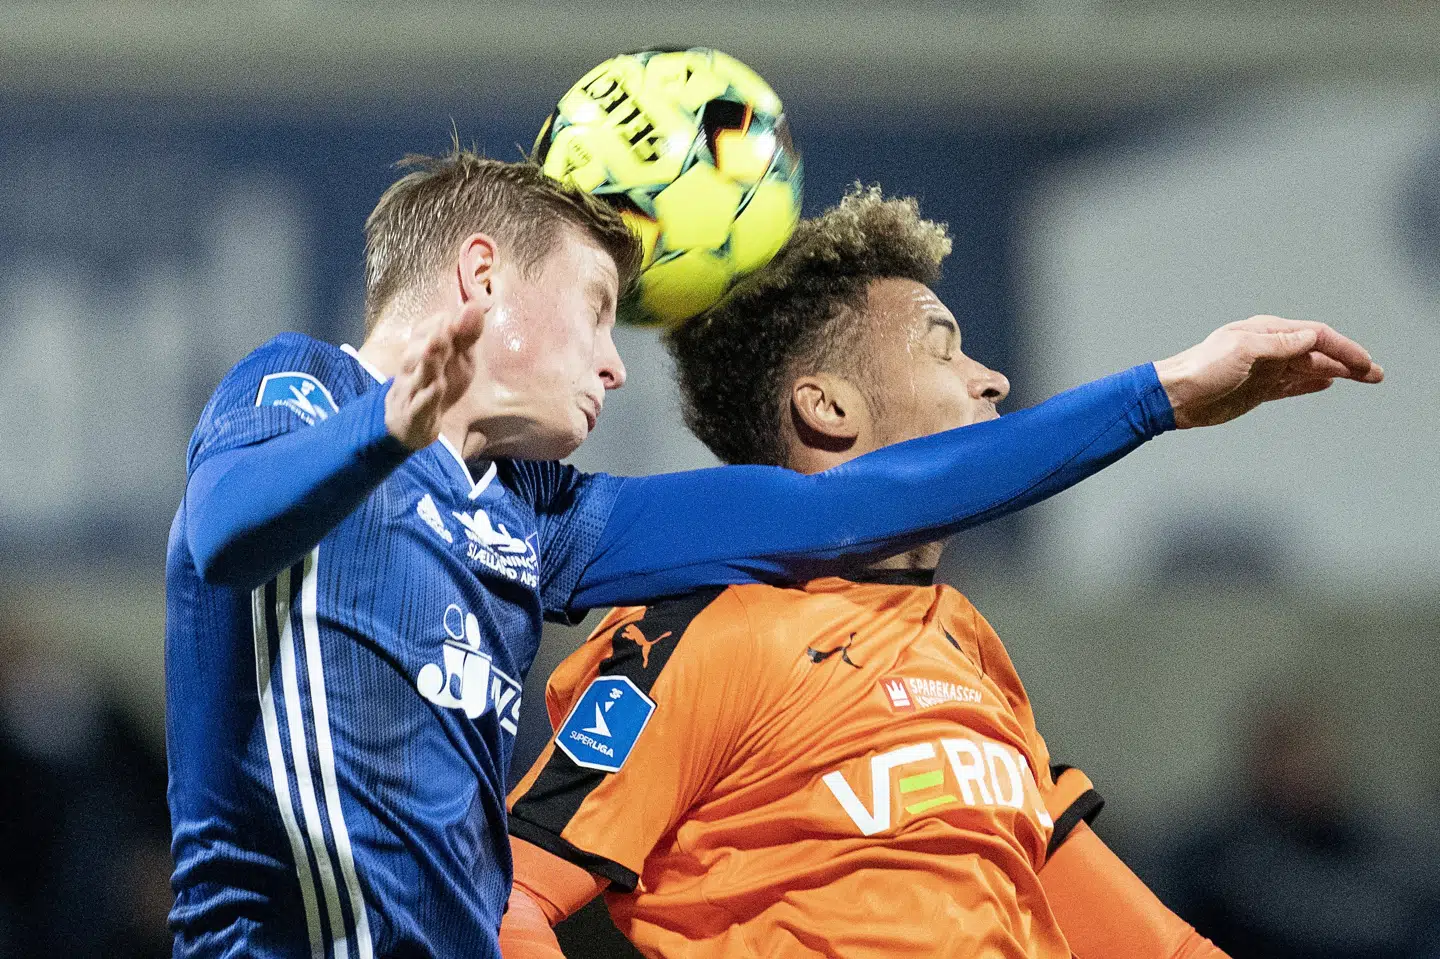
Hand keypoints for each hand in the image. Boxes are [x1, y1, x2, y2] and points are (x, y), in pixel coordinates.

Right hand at [384, 311, 484, 449]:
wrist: (412, 424)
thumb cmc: (438, 382)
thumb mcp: (458, 359)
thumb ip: (466, 335)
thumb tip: (476, 304)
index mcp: (421, 350)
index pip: (425, 330)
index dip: (438, 325)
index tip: (449, 320)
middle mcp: (413, 367)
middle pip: (417, 351)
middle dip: (432, 338)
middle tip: (445, 325)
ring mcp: (411, 391)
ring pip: (416, 376)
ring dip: (427, 362)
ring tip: (434, 348)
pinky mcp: (413, 414)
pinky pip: (418, 406)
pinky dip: (426, 397)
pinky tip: (437, 388)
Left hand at [1153, 316, 1382, 428]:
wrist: (1175, 396)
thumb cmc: (1202, 369)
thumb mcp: (1243, 351)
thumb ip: (1280, 345)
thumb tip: (1311, 337)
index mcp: (1266, 332)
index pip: (1316, 336)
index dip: (1343, 348)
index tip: (1364, 364)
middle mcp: (1270, 348)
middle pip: (1318, 352)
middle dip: (1349, 361)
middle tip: (1376, 374)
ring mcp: (1266, 370)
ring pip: (1310, 369)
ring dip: (1337, 372)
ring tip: (1364, 379)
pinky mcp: (1258, 389)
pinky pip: (1293, 384)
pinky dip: (1312, 383)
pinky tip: (1329, 383)